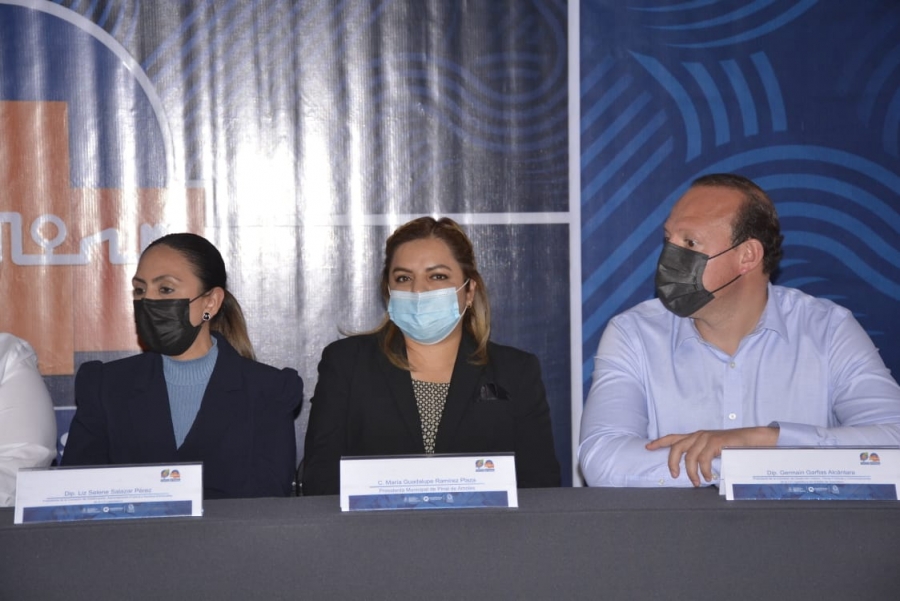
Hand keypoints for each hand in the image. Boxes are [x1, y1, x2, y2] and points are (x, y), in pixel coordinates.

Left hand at [646, 426, 779, 486]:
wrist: (753, 439)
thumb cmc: (733, 447)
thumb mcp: (713, 450)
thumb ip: (703, 455)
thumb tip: (694, 471)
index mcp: (696, 436)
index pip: (673, 437)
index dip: (659, 442)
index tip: (647, 447)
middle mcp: (698, 435)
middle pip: (676, 448)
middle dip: (672, 463)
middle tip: (675, 476)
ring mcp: (706, 437)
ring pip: (689, 456)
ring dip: (691, 472)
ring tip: (697, 482)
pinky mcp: (715, 442)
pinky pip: (703, 459)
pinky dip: (704, 471)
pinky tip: (708, 477)